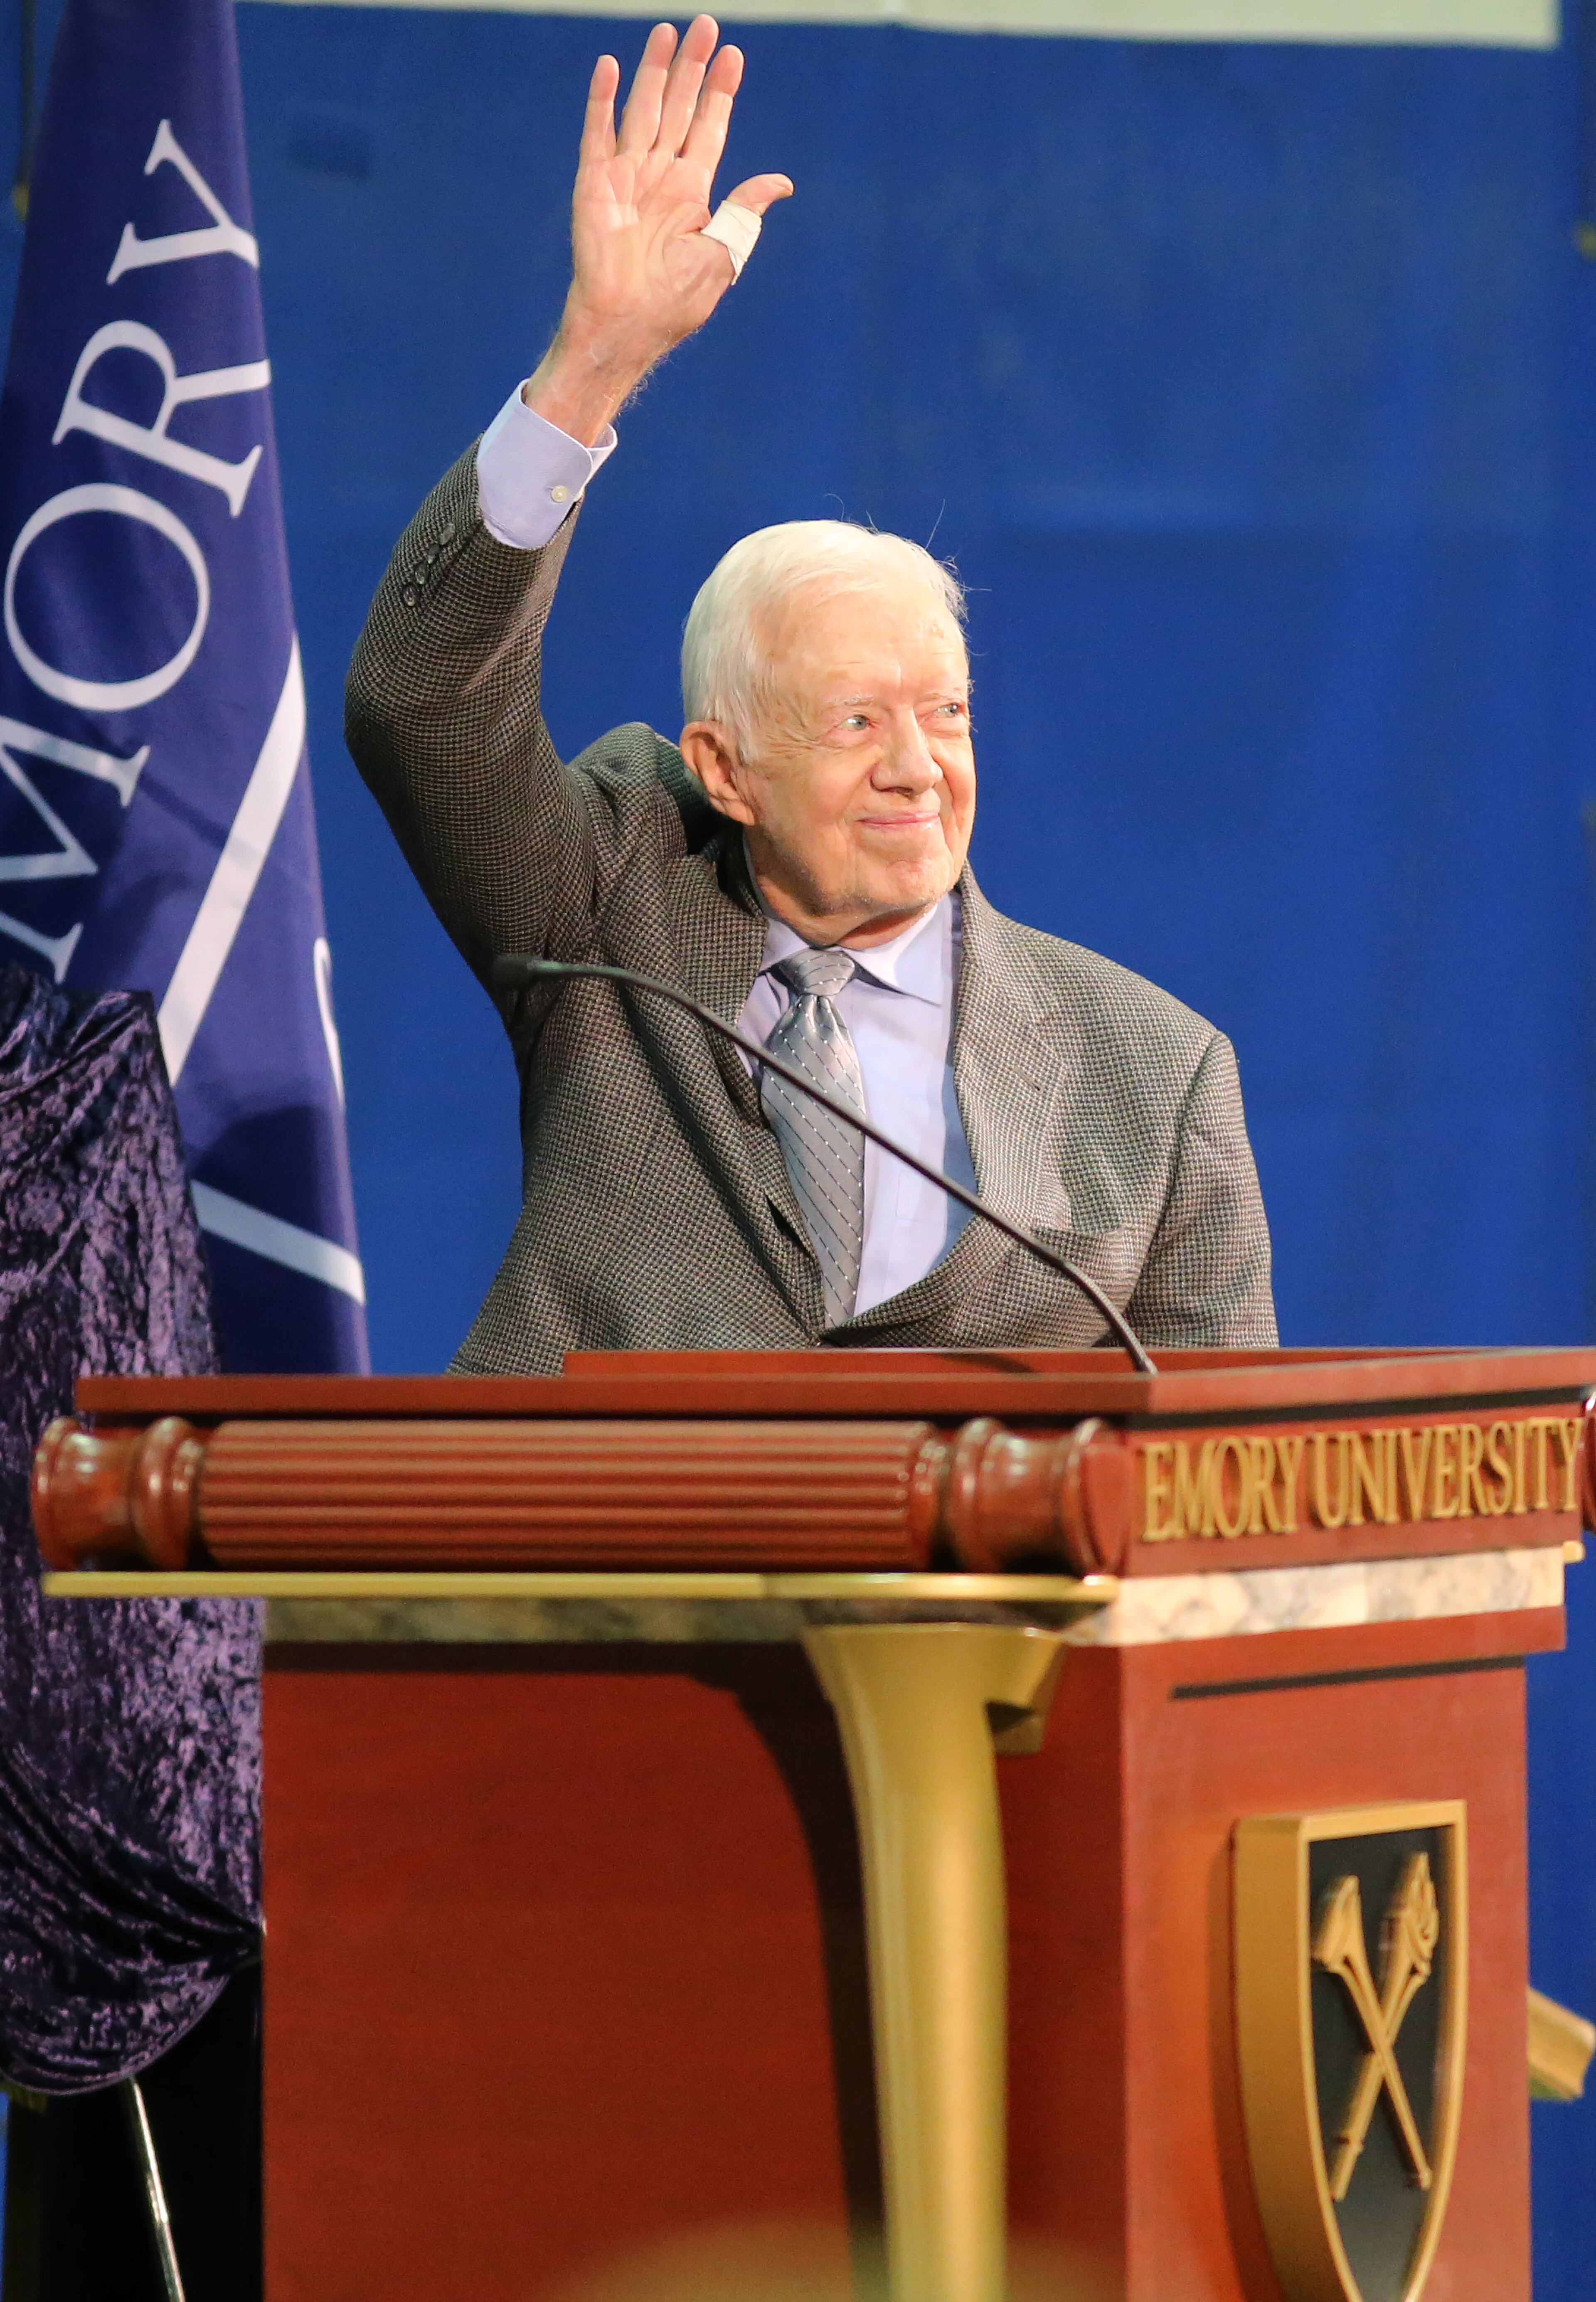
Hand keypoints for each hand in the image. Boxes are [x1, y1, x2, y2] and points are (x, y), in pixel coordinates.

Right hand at [525, 17, 790, 445]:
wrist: (629, 325)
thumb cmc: (675, 302)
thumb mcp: (723, 255)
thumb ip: (745, 212)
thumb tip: (781, 182)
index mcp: (692, 193)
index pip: (709, 129)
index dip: (721, 92)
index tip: (734, 55)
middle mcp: (660, 177)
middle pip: (678, 108)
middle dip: (691, 67)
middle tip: (706, 25)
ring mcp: (627, 176)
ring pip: (644, 109)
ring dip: (654, 70)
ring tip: (667, 30)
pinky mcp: (595, 184)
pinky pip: (598, 133)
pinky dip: (603, 100)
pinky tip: (611, 66)